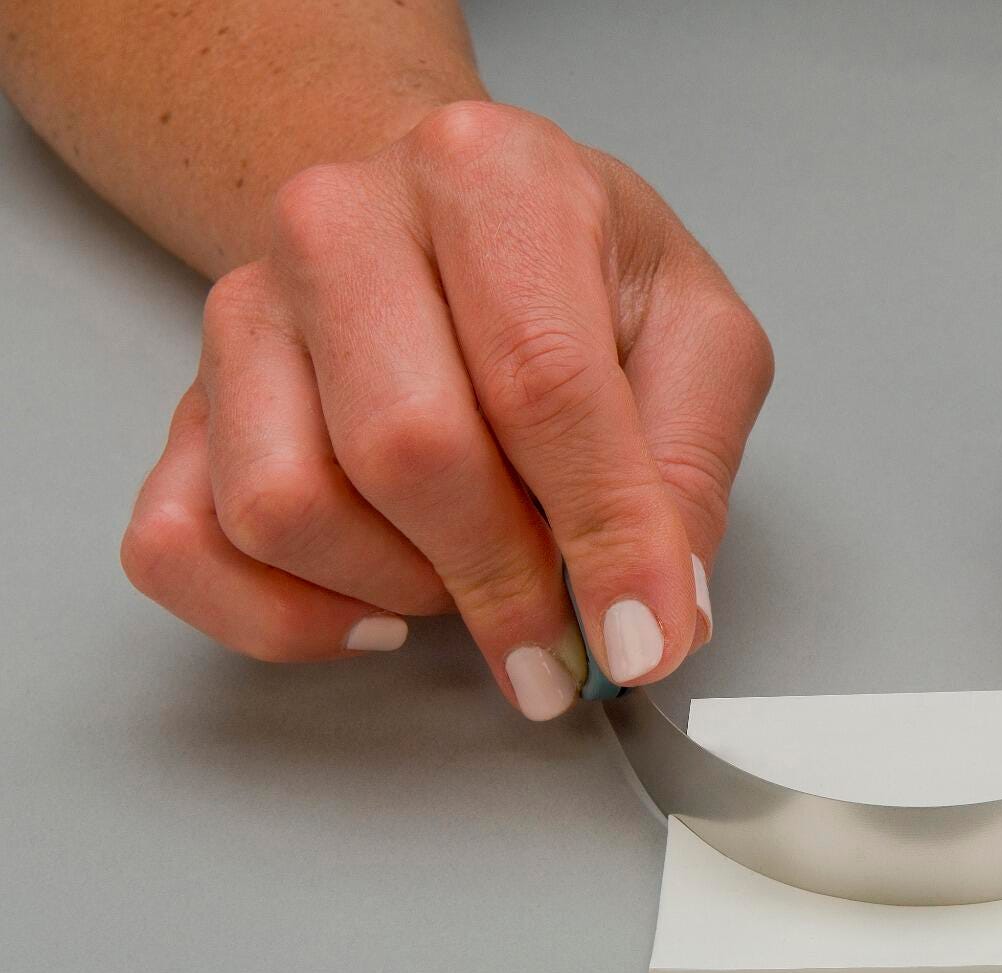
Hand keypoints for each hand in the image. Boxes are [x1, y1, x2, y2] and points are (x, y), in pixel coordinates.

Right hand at [122, 102, 772, 717]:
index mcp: (488, 179)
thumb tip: (660, 616)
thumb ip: (689, 470)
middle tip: (564, 640)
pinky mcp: (187, 400)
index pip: (543, 381)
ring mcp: (245, 311)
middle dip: (501, 580)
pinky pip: (184, 547)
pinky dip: (285, 616)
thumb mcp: (696, 339)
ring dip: (400, 587)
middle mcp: (340, 223)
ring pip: (286, 508)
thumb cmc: (581, 280)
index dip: (603, 535)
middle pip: (405, 449)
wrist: (452, 225)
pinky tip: (377, 607)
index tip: (643, 643)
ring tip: (475, 567)